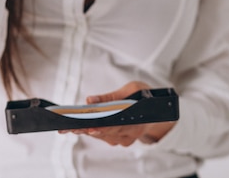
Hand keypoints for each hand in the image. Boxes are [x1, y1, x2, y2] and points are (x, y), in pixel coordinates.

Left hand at [59, 81, 175, 146]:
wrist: (158, 108)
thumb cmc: (145, 96)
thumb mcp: (132, 89)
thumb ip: (111, 96)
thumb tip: (89, 100)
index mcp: (137, 122)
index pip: (116, 127)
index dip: (102, 128)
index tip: (88, 128)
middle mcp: (131, 134)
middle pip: (106, 133)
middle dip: (88, 129)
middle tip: (71, 128)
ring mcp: (125, 138)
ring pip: (103, 135)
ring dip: (87, 130)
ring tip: (70, 127)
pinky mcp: (119, 138)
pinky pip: (103, 135)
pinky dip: (92, 129)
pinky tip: (80, 125)